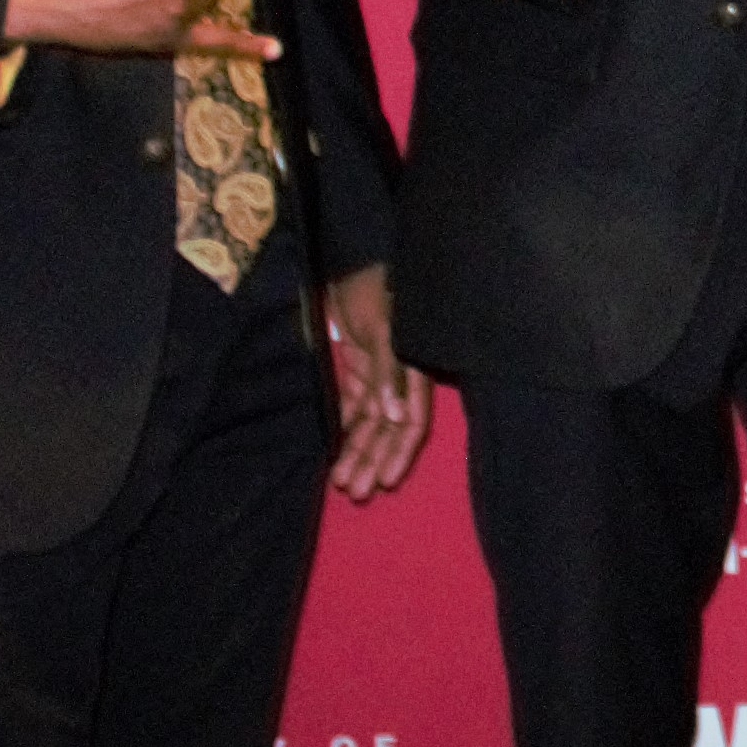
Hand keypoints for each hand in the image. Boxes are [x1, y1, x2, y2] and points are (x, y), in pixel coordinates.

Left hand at [320, 267, 429, 501]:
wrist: (351, 255)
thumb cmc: (376, 287)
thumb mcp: (384, 328)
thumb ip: (391, 371)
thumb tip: (395, 417)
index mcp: (413, 369)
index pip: (410, 421)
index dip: (399, 452)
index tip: (383, 481)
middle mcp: (398, 378)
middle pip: (387, 429)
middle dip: (372, 459)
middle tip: (353, 491)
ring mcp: (376, 373)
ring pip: (368, 422)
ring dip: (356, 450)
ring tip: (341, 481)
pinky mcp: (356, 365)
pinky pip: (351, 405)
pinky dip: (343, 427)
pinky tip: (333, 449)